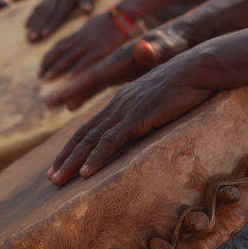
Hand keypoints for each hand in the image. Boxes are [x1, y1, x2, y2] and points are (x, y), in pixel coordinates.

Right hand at [26, 0, 96, 41]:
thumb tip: (86, 10)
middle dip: (38, 27)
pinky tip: (26, 24)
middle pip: (46, 15)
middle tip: (32, 38)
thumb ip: (87, 0)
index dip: (51, 25)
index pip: (58, 14)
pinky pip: (38, 7)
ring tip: (28, 36)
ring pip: (40, 12)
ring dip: (34, 24)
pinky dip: (32, 16)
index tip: (44, 34)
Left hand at [39, 12, 128, 79]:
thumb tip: (75, 41)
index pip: (59, 45)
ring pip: (69, 56)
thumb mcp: (91, 27)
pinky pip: (85, 61)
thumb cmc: (109, 22)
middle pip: (60, 51)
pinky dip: (76, 69)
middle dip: (48, 63)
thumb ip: (82, 35)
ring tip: (47, 77)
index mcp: (79, 34)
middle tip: (39, 75)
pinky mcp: (100, 49)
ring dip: (57, 67)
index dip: (49, 55)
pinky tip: (68, 78)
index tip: (41, 65)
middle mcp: (81, 39)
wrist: (123, 15)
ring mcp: (89, 44)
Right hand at [45, 22, 191, 109]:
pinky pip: (93, 81)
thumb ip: (153, 51)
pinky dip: (81, 91)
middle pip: (84, 77)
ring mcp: (112, 65)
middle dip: (65, 90)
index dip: (78, 86)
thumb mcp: (166, 48)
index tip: (61, 95)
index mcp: (121, 59)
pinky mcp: (117, 69)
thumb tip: (140, 47)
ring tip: (50, 104)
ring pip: (85, 79)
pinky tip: (73, 104)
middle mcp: (111, 61)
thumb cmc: (172, 45)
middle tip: (46, 103)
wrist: (174, 34)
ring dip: (69, 91)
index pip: (95, 75)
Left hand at [47, 49, 214, 185]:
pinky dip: (96, 158)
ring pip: (91, 140)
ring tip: (57, 180)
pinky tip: (85, 173)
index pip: (91, 127)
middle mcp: (117, 105)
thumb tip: (144, 123)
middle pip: (84, 135)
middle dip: (66, 157)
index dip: (75, 146)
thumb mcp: (160, 99)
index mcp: (121, 101)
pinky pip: (110, 141)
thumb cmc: (185, 83)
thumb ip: (147, 111)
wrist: (196, 68)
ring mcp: (124, 110)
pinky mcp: (136, 117)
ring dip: (72, 162)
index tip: (63, 163)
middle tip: (51, 178)